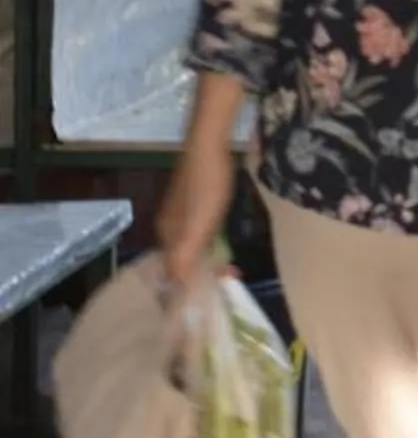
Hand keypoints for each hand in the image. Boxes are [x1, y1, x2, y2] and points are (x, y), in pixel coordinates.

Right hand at [156, 143, 234, 292]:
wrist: (209, 143)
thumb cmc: (205, 185)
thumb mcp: (198, 224)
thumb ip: (186, 255)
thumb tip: (178, 289)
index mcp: (166, 234)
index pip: (172, 270)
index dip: (190, 284)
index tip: (212, 294)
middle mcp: (168, 225)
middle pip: (181, 258)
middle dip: (201, 272)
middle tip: (229, 278)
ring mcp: (180, 211)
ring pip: (191, 244)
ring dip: (208, 258)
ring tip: (230, 267)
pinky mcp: (194, 199)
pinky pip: (199, 230)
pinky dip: (210, 242)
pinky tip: (222, 243)